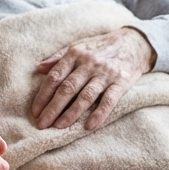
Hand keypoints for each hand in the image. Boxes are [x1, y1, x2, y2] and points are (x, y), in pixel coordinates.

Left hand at [31, 27, 156, 130]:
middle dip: (52, 108)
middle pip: (67, 88)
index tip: (35, 111)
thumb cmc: (101, 47)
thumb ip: (59, 58)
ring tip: (59, 127)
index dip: (43, 95)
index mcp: (75, 54)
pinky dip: (99, 114)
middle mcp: (89, 63)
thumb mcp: (79, 46)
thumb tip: (39, 68)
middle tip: (42, 124)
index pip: (55, 77)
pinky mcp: (121, 82)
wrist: (134, 42)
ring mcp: (105, 73)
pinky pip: (109, 100)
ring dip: (71, 113)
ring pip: (85, 96)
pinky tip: (89, 126)